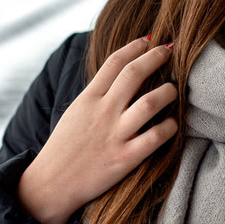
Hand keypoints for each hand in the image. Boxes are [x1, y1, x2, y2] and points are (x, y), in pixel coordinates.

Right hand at [18, 36, 178, 223]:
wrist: (50, 185)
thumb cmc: (64, 148)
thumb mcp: (74, 113)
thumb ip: (96, 95)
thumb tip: (118, 76)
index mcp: (88, 99)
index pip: (114, 62)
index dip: (134, 46)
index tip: (149, 39)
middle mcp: (102, 112)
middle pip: (134, 74)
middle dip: (156, 57)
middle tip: (170, 50)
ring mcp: (115, 135)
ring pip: (150, 103)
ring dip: (168, 92)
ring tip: (174, 88)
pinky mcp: (125, 159)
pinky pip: (156, 137)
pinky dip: (170, 127)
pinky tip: (173, 123)